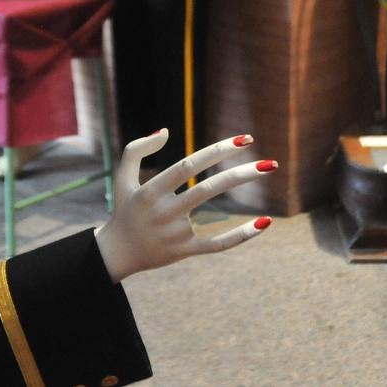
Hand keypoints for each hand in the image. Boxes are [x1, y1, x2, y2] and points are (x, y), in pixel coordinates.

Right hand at [93, 130, 274, 283]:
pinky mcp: (184, 251)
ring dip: (241, 188)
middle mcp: (164, 211)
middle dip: (241, 172)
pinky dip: (240, 235)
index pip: (189, 166)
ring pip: (213, 209)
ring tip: (269, 171)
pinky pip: (216, 244)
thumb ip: (137, 149)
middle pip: (208, 188)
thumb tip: (167, 132)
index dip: (217, 151)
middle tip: (271, 163)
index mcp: (151, 191)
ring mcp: (175, 233)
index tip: (245, 140)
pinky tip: (264, 223)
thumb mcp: (122, 176)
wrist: (115, 254)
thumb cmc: (124, 209)